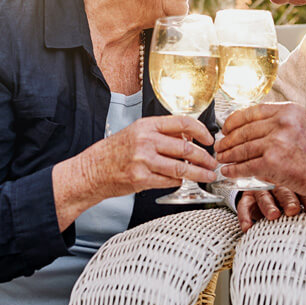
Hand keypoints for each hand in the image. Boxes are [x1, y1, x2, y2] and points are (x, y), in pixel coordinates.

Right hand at [53, 116, 216, 228]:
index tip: (209, 139)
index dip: (201, 130)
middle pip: (186, 148)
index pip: (182, 123)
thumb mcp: (138, 133)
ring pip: (181, 167)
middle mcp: (146, 140)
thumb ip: (162, 133)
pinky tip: (181, 180)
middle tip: (212, 162)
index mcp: (147, 125)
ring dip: (199, 173)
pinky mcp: (141, 178)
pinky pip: (170, 181)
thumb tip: (188, 137)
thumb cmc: (116, 151)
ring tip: (207, 175)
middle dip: (204, 157)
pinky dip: (179, 182)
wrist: (93, 169)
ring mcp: (143, 160)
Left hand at [214, 102, 305, 201]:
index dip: (234, 121)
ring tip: (222, 159)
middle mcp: (281, 123)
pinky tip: (229, 172)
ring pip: (243, 148)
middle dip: (228, 140)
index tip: (226, 128)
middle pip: (244, 131)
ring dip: (229, 155)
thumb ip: (278, 122)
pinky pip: (246, 166)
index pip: (252, 112)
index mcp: (287, 110)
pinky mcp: (273, 162)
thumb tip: (249, 126)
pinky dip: (234, 170)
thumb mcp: (301, 124)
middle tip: (220, 146)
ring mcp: (276, 142)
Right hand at [235, 187, 305, 231]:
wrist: (259, 186)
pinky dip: (245, 217)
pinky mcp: (247, 198)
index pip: (302, 190)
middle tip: (293, 210)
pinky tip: (248, 227)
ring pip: (264, 197)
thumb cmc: (286, 195)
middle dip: (289, 201)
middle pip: (283, 191)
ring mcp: (260, 190)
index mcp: (292, 183)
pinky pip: (244, 207)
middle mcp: (276, 185)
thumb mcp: (298, 195)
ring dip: (269, 206)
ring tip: (274, 215)